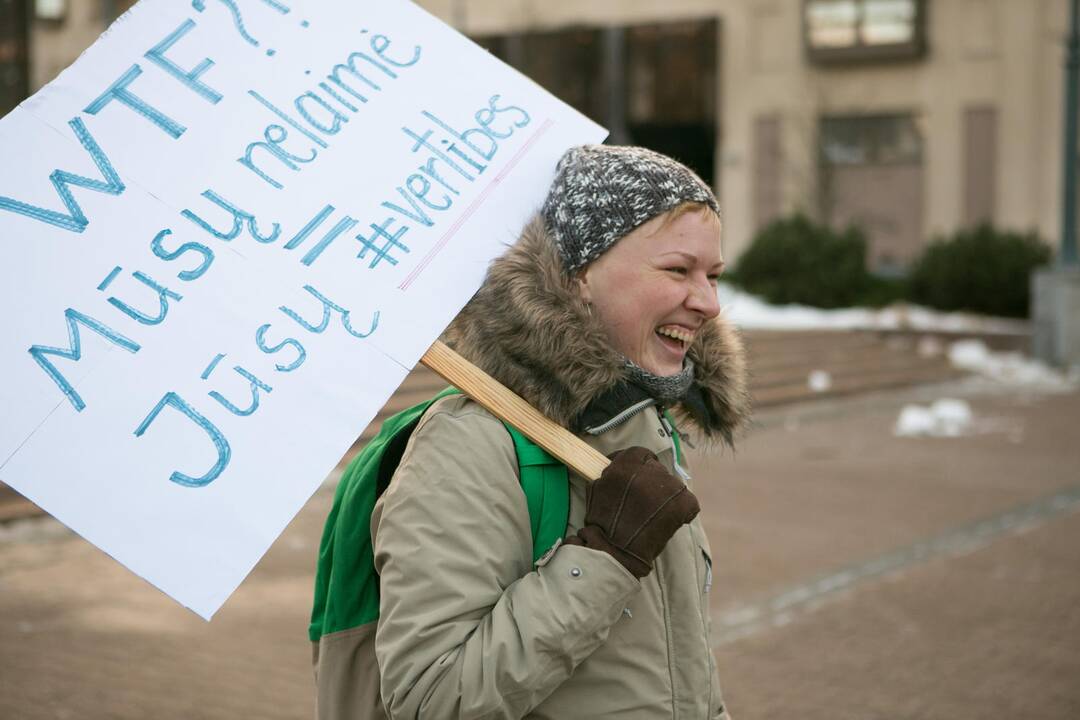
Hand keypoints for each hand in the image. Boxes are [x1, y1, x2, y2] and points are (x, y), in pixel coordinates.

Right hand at [564, 446, 699, 577]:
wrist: (614, 549)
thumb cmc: (602, 521)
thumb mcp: (597, 486)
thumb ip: (612, 472)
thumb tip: (621, 465)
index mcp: (625, 464)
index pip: (640, 453)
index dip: (639, 465)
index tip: (637, 476)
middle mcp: (647, 471)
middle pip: (657, 469)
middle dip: (652, 482)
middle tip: (645, 501)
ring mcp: (666, 487)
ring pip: (673, 485)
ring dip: (666, 497)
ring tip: (655, 514)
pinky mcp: (681, 503)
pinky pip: (689, 502)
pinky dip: (684, 510)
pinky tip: (672, 519)